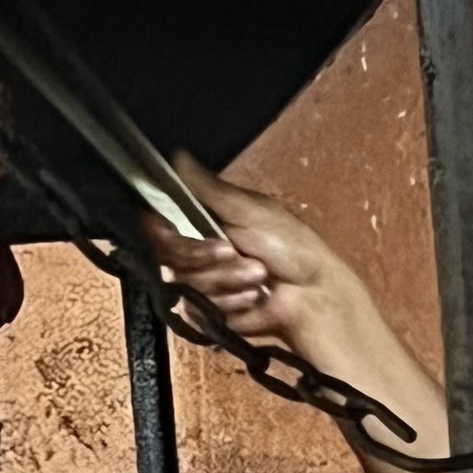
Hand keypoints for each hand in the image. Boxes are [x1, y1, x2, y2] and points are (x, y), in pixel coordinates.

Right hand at [155, 166, 354, 364]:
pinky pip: (202, 310)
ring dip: (227, 279)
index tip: (167, 230)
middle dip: (204, 256)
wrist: (313, 292)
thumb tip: (177, 155)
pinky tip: (255, 297)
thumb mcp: (250, 209)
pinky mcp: (211, 316)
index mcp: (203, 225)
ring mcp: (203, 287)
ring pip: (187, 285)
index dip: (159, 231)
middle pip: (169, 257)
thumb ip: (208, 188)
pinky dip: (231, 302)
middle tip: (233, 251)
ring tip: (258, 275)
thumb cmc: (291, 246)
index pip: (160, 227)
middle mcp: (198, 256)